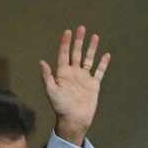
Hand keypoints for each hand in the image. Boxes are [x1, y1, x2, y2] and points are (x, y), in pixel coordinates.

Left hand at [40, 26, 110, 144]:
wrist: (74, 120)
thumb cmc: (61, 107)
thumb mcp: (51, 92)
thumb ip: (47, 77)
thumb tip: (41, 62)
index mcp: (63, 74)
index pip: (64, 55)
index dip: (65, 43)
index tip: (68, 31)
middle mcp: (73, 74)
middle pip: (76, 54)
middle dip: (78, 41)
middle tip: (81, 28)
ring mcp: (84, 78)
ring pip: (88, 59)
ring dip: (91, 48)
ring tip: (95, 36)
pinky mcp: (93, 84)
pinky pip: (99, 71)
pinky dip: (103, 63)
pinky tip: (106, 55)